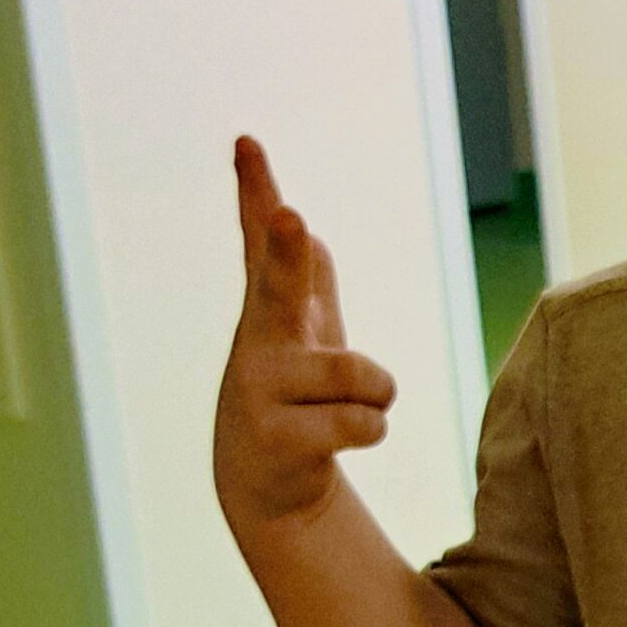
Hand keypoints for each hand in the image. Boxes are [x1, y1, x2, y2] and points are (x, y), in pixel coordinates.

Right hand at [213, 137, 396, 535]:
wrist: (264, 483)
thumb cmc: (294, 392)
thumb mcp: (301, 329)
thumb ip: (300, 274)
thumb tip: (291, 218)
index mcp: (270, 306)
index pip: (260, 236)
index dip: (256, 188)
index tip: (248, 144)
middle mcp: (259, 340)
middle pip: (280, 287)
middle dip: (287, 251)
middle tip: (293, 218)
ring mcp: (263, 391)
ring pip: (363, 375)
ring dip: (378, 393)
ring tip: (352, 406)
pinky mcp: (280, 441)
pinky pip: (367, 422)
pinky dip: (373, 428)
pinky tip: (340, 437)